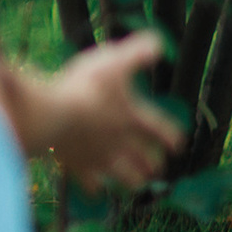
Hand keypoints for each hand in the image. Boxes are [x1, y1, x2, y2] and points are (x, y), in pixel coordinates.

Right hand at [41, 31, 179, 188]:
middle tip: (156, 168)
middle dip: (153, 165)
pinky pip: (91, 184)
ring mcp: (101, 157)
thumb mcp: (114, 61)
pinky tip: (95, 190)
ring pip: (126, 178)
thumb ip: (138, 52)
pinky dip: (95, 188)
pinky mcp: (79, 166)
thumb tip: (158, 41)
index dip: (172, 137)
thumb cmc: (86, 86)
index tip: (177, 144)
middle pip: (146, 160)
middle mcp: (123, 143)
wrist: (55, 114)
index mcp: (135, 118)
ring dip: (133, 181)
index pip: (163, 131)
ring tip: (136, 184)